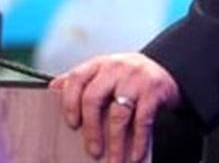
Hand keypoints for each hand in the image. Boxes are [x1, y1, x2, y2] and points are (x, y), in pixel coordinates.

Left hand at [50, 52, 180, 162]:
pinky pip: (143, 120)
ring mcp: (135, 79)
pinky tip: (134, 156)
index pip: (77, 78)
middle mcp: (115, 68)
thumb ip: (82, 81)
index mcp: (99, 65)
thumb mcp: (104, 73)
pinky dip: (138, 141)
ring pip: (118, 114)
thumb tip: (53, 88)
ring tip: (113, 161)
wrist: (165, 69)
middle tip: (92, 152)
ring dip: (115, 143)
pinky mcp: (153, 90)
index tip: (71, 125)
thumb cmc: (126, 77)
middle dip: (90, 129)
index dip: (70, 102)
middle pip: (94, 98)